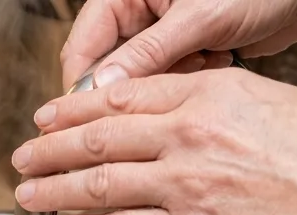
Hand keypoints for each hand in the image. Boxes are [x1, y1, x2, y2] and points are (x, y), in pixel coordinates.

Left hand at [11, 68, 296, 214]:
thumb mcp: (278, 104)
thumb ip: (219, 105)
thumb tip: (179, 115)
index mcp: (214, 94)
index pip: (125, 95)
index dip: (75, 106)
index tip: (51, 114)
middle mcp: (192, 135)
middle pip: (98, 137)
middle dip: (50, 147)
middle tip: (24, 154)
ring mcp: (187, 185)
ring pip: (98, 183)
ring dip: (53, 188)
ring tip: (28, 192)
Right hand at [62, 0, 296, 87]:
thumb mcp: (199, 17)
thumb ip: (149, 52)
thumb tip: (105, 88)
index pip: (81, 47)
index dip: (83, 87)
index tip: (89, 121)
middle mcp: (133, 12)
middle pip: (105, 68)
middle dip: (133, 86)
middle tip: (156, 98)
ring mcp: (153, 33)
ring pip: (135, 80)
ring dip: (165, 85)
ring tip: (202, 62)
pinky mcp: (176, 50)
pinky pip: (163, 82)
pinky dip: (186, 82)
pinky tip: (214, 60)